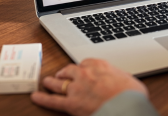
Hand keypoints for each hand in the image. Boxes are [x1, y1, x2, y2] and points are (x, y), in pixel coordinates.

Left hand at [31, 59, 147, 115]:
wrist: (126, 106)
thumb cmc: (131, 94)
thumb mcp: (129, 79)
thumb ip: (119, 78)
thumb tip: (122, 81)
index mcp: (100, 65)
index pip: (86, 62)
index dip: (83, 67)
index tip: (83, 69)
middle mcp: (85, 73)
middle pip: (70, 69)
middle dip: (65, 71)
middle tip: (61, 73)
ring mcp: (76, 88)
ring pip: (59, 82)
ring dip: (52, 81)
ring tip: (47, 81)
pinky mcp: (71, 104)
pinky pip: (53, 100)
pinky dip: (43, 99)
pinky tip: (35, 97)